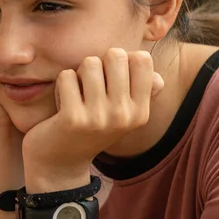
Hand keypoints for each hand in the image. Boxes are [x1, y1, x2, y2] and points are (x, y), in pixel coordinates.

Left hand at [22, 49, 163, 188]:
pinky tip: (62, 104)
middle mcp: (125, 115)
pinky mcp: (74, 118)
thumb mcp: (120, 114)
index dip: (121, 60)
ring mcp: (100, 117)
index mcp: (141, 112)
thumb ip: (141, 93)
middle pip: (116, 55)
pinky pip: (67, 76)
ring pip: (90, 63)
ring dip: (78, 75)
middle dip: (99, 64)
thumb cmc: (90, 128)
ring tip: (76, 95)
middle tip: (89, 87)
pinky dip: (61, 85)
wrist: (59, 163)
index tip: (109, 80)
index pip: (142, 58)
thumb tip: (159, 79)